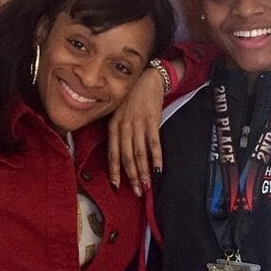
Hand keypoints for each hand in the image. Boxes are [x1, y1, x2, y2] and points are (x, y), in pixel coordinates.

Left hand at [107, 67, 167, 194]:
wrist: (147, 79)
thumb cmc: (131, 98)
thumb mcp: (117, 113)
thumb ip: (117, 132)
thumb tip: (119, 155)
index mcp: (113, 125)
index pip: (112, 152)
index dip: (114, 170)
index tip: (116, 186)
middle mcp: (124, 126)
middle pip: (127, 156)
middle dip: (131, 176)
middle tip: (137, 191)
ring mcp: (138, 123)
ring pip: (139, 153)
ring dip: (143, 172)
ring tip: (147, 185)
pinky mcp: (152, 120)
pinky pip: (154, 143)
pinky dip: (156, 158)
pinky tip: (158, 170)